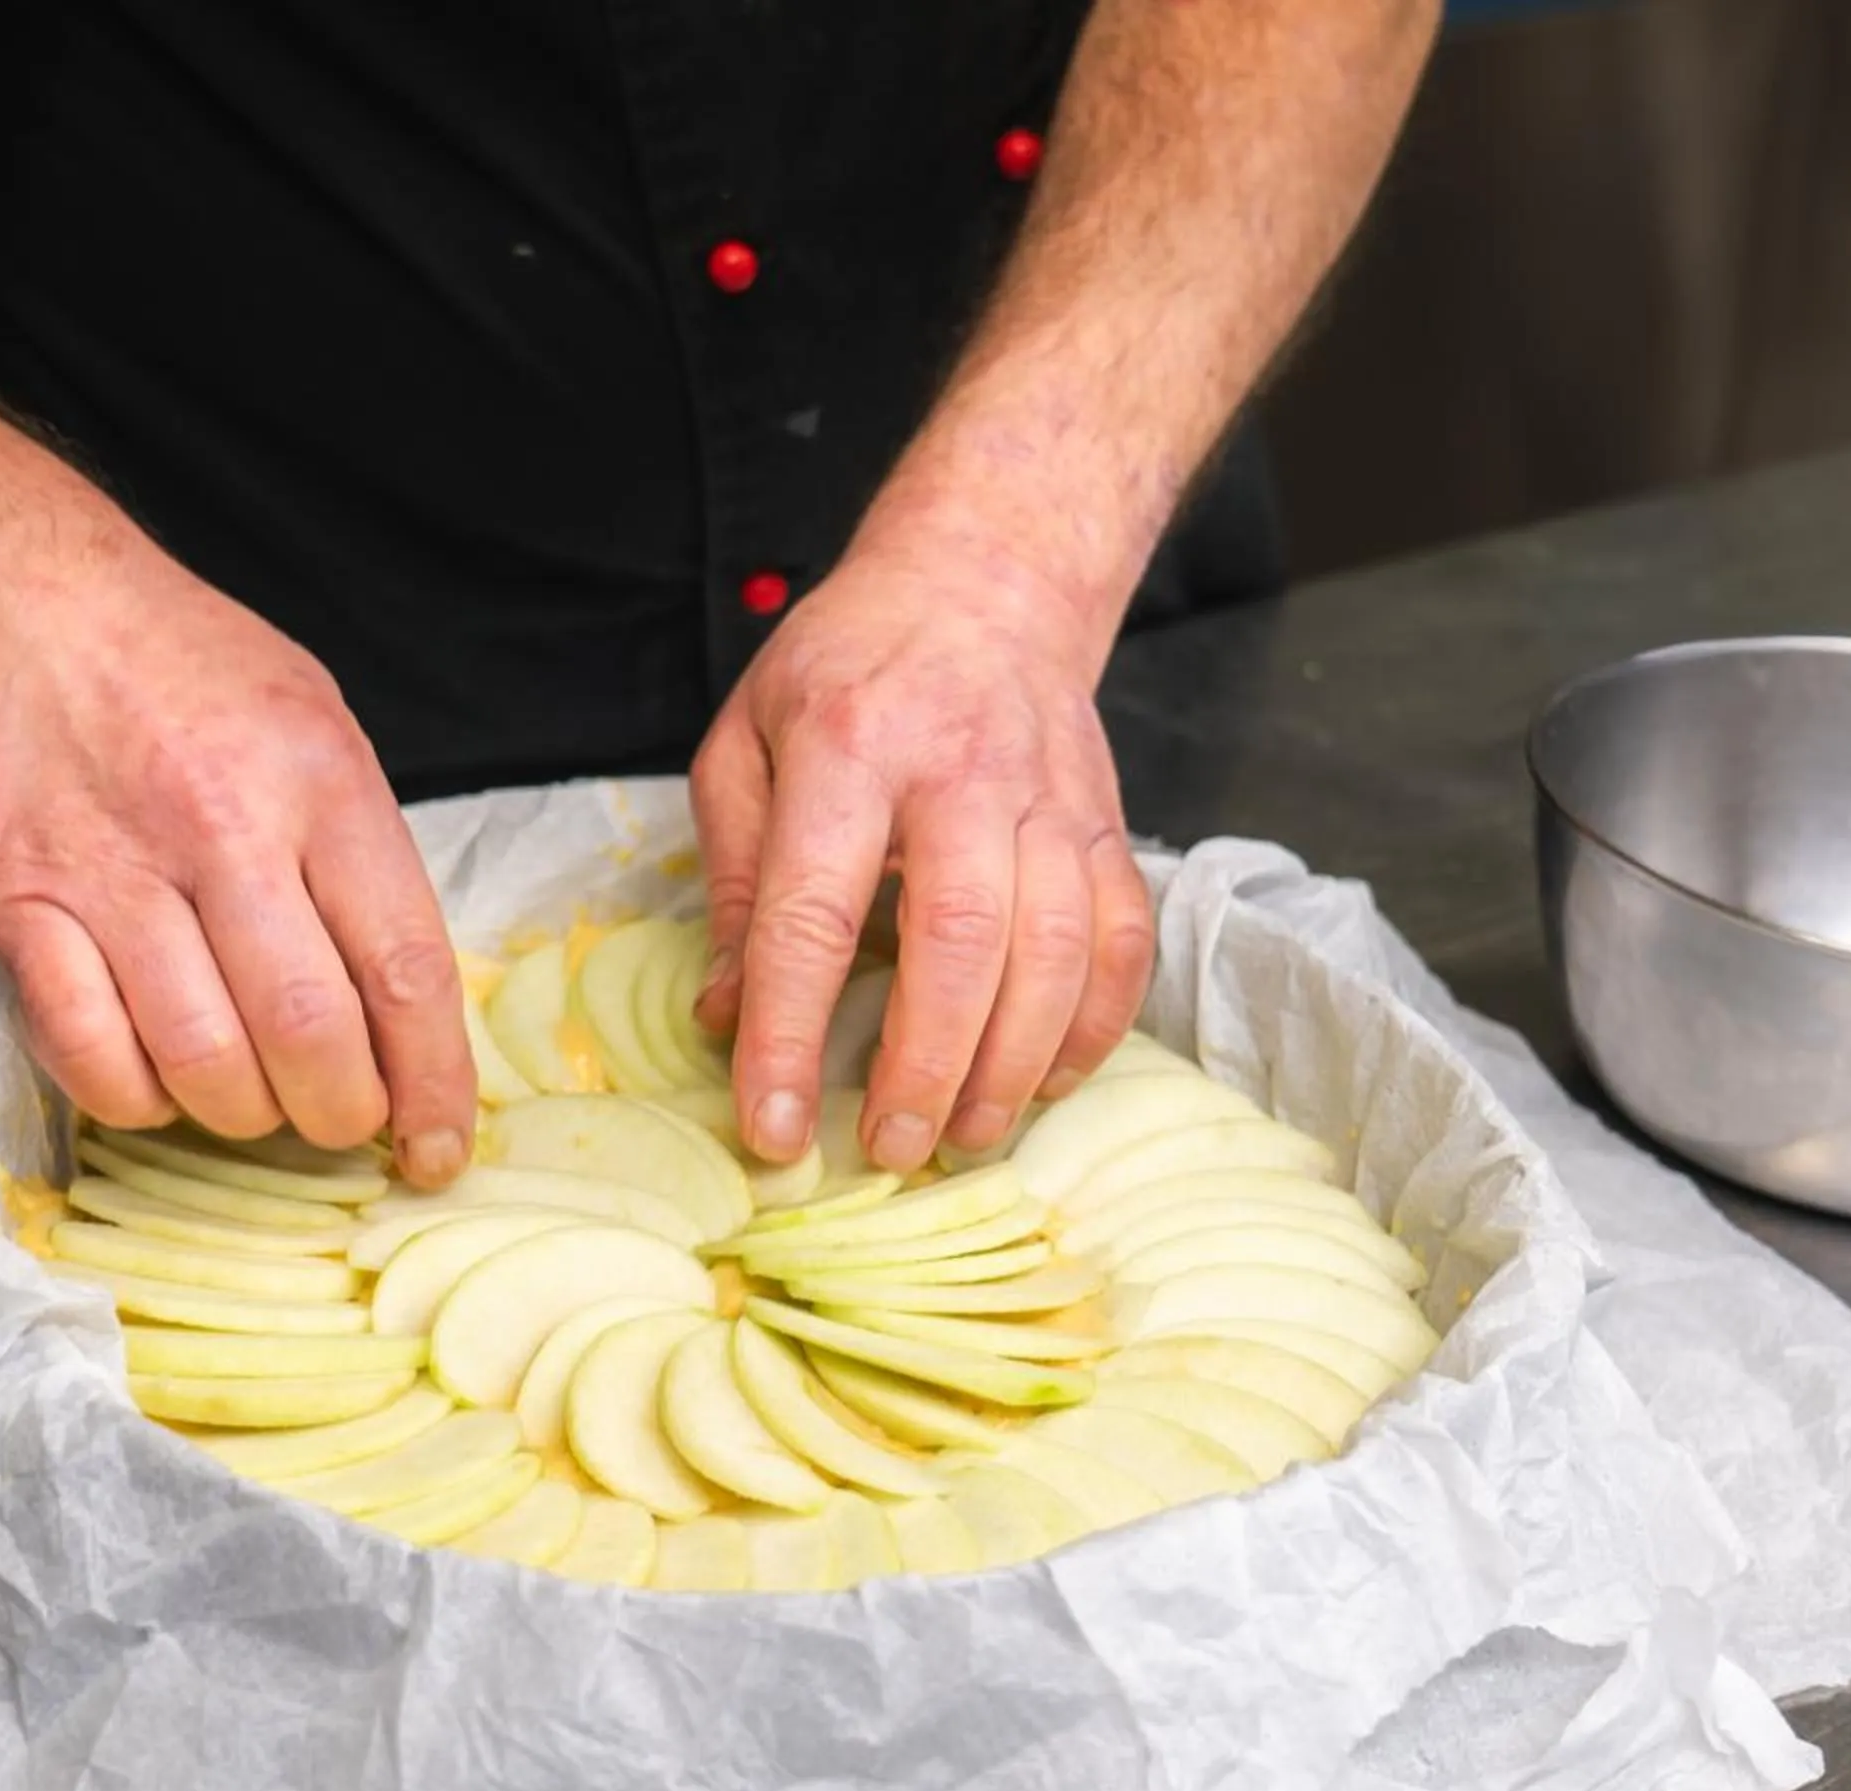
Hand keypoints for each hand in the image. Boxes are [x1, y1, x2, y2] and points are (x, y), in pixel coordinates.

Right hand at [0, 545, 476, 1182]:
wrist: (22, 606)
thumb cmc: (188, 674)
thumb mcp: (318, 729)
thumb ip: (363, 859)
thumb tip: (411, 1012)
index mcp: (321, 783)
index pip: (406, 969)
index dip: (433, 1083)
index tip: (439, 1147)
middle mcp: (222, 828)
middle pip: (309, 1034)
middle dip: (340, 1114)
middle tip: (340, 1118)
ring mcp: (113, 870)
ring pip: (203, 1063)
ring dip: (243, 1115)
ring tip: (254, 1096)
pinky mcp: (20, 905)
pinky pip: (90, 1056)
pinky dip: (136, 1097)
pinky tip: (157, 1075)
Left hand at [690, 545, 1155, 1172]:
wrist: (982, 583)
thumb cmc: (846, 672)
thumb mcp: (747, 743)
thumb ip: (737, 880)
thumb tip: (728, 1015)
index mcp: (846, 747)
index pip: (810, 912)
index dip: (788, 1033)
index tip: (772, 1128)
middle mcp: (959, 771)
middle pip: (960, 938)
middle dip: (927, 1063)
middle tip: (891, 1146)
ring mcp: (1050, 798)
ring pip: (1054, 948)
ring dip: (1014, 1062)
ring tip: (967, 1133)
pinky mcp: (1108, 824)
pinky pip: (1122, 940)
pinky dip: (1093, 1025)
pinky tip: (1047, 1080)